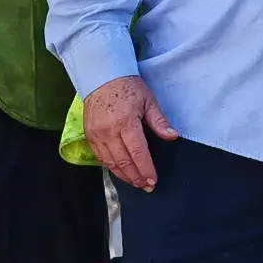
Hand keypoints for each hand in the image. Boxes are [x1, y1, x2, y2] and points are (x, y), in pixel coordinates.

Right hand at [83, 74, 172, 192]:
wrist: (101, 76)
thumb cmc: (127, 86)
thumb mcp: (148, 100)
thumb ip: (159, 121)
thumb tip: (172, 136)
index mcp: (126, 122)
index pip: (138, 153)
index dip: (146, 169)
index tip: (153, 180)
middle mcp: (109, 131)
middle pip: (124, 162)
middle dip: (136, 177)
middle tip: (147, 186)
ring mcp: (97, 135)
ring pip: (111, 163)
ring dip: (124, 176)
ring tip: (136, 182)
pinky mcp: (90, 136)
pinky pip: (101, 157)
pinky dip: (112, 167)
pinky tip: (121, 171)